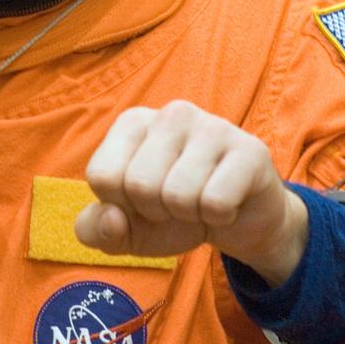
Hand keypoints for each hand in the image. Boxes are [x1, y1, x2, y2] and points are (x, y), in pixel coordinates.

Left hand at [74, 101, 308, 285]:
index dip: (120, 205)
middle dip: (157, 212)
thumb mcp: (125, 229)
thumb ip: (95, 229)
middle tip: (177, 204)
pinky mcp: (249, 149)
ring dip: (190, 215)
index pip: (102, 176)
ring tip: (201, 201)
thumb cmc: (173, 215)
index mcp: (133, 122)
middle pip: (139, 185)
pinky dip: (219, 218)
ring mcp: (213, 126)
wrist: (237, 222)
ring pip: (178, 195)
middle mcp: (171, 114)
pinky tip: (228, 203)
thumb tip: (112, 219)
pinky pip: (216, 202)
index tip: (143, 200)